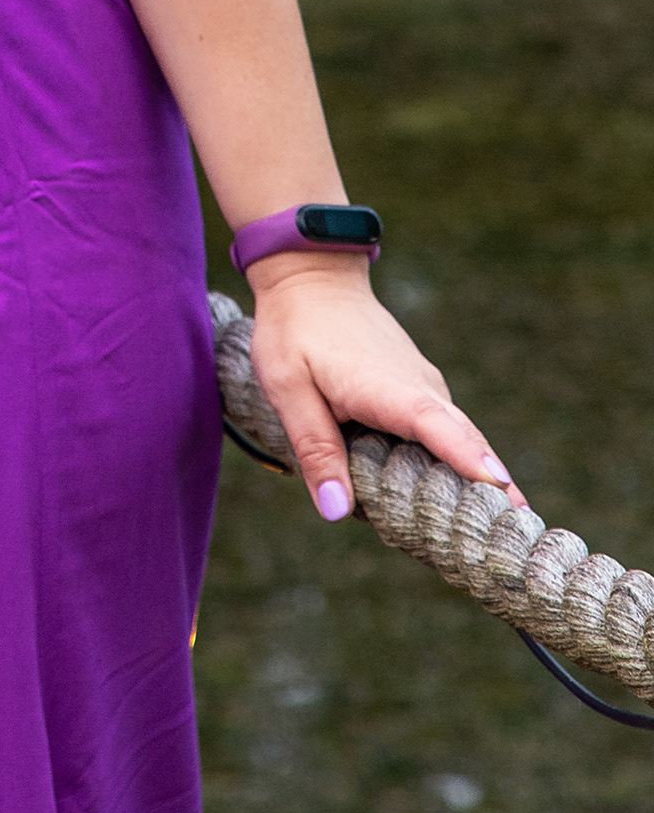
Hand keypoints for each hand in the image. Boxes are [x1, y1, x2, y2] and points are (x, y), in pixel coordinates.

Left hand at [247, 252, 524, 523]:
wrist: (313, 276)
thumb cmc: (295, 331)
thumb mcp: (289, 389)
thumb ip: (316, 447)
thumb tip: (337, 511)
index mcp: (386, 388)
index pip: (435, 425)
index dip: (467, 459)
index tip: (504, 488)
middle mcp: (419, 388)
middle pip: (466, 441)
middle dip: (495, 489)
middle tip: (521, 536)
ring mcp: (425, 388)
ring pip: (461, 439)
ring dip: (481, 482)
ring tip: (506, 532)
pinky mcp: (421, 391)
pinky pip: (447, 433)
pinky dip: (461, 464)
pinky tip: (467, 500)